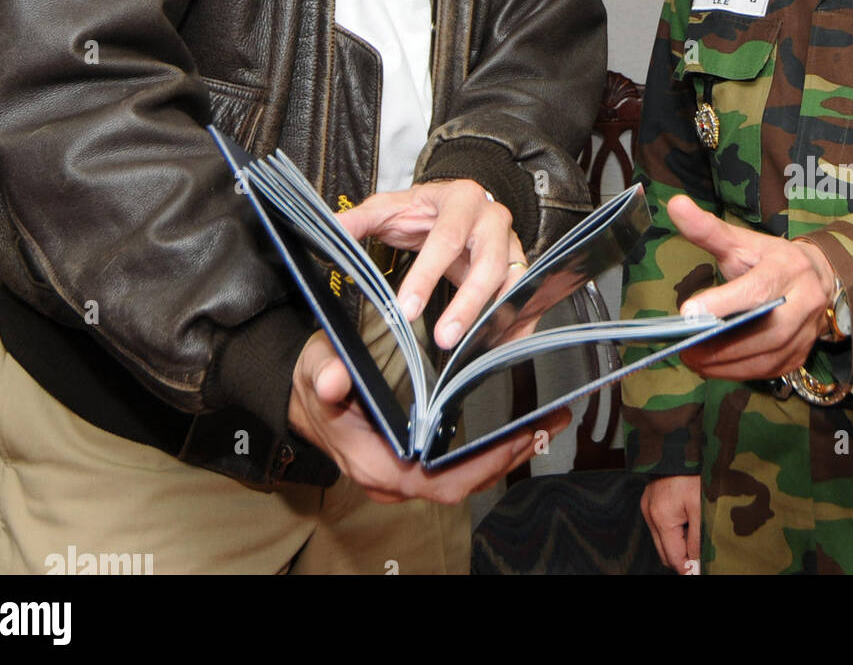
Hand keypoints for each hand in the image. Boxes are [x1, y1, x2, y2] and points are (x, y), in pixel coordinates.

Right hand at [288, 330, 569, 502]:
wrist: (305, 398)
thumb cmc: (316, 382)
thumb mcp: (316, 369)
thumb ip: (325, 374)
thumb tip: (333, 379)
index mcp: (374, 463)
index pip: (436, 479)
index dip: (478, 466)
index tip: (514, 441)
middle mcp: (393, 479)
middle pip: (460, 484)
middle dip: (506, 459)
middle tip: (547, 426)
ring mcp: (405, 476)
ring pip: (463, 478)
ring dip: (505, 455)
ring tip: (546, 425)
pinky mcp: (414, 464)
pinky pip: (458, 468)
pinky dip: (490, 452)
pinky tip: (517, 429)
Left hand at [337, 179, 525, 347]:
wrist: (461, 203)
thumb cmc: (425, 209)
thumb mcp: (390, 207)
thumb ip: (360, 219)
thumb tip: (330, 228)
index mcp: (461, 200)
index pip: (447, 238)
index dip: (427, 275)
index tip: (406, 309)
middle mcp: (493, 220)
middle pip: (488, 265)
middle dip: (467, 305)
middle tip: (443, 339)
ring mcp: (512, 244)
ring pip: (512, 283)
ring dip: (495, 318)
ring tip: (473, 350)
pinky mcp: (521, 267)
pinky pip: (525, 298)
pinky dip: (516, 324)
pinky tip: (499, 347)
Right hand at [641, 475, 700, 573]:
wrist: (680, 444)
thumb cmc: (692, 473)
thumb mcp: (701, 509)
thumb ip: (697, 540)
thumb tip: (695, 564)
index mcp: (661, 517)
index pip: (673, 558)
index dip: (688, 568)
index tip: (700, 570)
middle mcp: (650, 513)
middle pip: (665, 552)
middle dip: (682, 558)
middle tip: (701, 557)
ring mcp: (647, 505)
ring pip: (662, 539)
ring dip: (678, 543)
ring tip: (695, 532)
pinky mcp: (649, 499)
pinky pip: (659, 524)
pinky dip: (673, 529)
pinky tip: (686, 520)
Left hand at [666, 194, 834, 381]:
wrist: (817, 280)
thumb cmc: (770, 259)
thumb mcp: (741, 241)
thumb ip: (707, 229)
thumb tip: (675, 205)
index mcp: (787, 268)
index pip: (756, 289)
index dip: (723, 302)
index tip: (688, 311)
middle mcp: (804, 302)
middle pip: (765, 331)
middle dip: (722, 345)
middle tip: (685, 347)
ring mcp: (805, 332)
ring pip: (767, 356)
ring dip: (726, 364)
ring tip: (693, 360)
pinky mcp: (800, 355)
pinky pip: (768, 370)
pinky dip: (738, 372)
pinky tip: (713, 367)